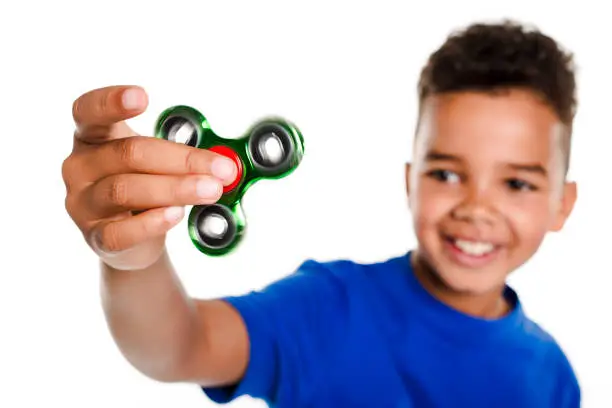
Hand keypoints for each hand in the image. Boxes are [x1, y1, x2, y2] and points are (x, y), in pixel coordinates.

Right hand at [62, 85, 236, 269]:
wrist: (132, 239)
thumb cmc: (142, 187)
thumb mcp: (158, 162)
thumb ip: (183, 157)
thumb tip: (224, 163)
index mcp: (92, 137)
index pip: (90, 111)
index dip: (112, 102)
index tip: (142, 96)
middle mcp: (81, 167)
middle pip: (128, 153)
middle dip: (182, 159)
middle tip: (220, 168)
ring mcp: (83, 203)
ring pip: (124, 189)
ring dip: (175, 189)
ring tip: (209, 190)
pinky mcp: (95, 237)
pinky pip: (119, 232)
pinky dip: (151, 222)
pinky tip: (175, 214)